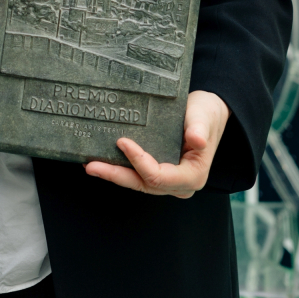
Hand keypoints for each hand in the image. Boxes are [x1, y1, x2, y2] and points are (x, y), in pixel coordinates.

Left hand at [84, 90, 229, 197]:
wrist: (208, 114)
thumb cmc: (206, 114)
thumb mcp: (204, 116)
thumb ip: (200, 128)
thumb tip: (197, 140)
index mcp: (193, 175)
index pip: (159, 175)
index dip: (139, 161)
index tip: (122, 141)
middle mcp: (180, 184)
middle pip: (143, 184)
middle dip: (116, 175)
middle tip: (91, 166)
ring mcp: (169, 181)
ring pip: (138, 182)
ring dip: (114, 175)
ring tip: (90, 165)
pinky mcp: (160, 173)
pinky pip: (138, 175)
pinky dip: (121, 169)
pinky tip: (103, 162)